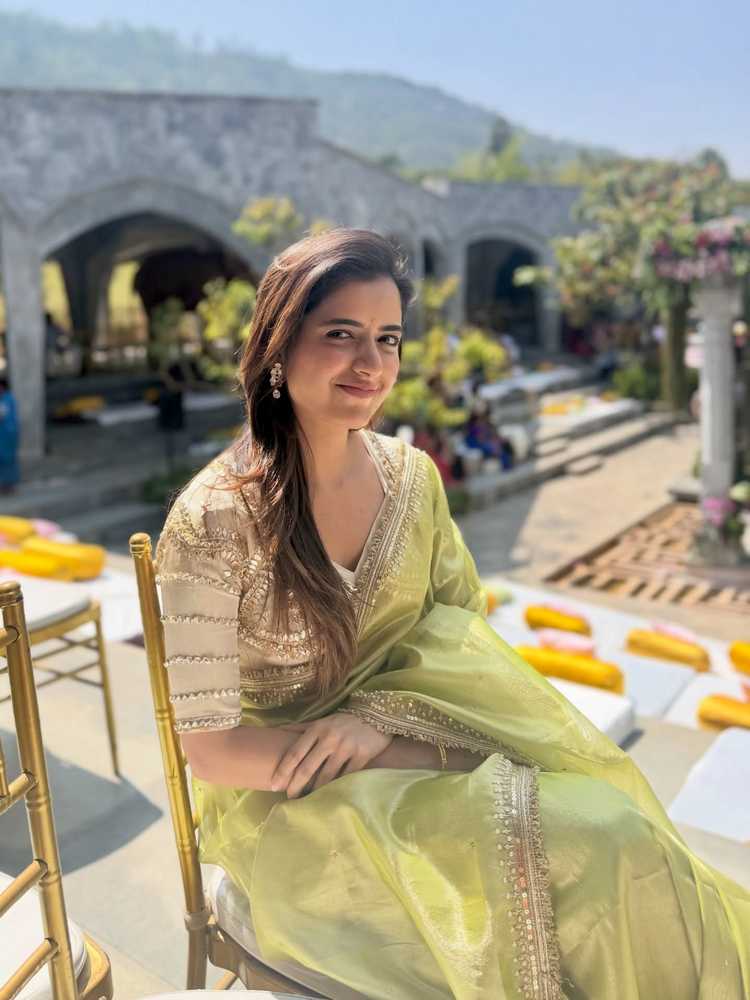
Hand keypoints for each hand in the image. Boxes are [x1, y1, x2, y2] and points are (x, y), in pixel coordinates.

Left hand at [270, 713, 392, 798]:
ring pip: (325, 776)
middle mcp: (330, 737)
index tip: (274, 785)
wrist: (377, 715)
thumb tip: (275, 729)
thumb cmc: (343, 722)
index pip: (295, 752)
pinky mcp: (362, 755)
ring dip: (314, 790)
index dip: (283, 770)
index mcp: (317, 728)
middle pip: (307, 767)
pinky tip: (329, 796)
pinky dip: (336, 787)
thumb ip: (300, 728)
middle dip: (295, 786)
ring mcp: (346, 747)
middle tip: (289, 798)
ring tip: (306, 800)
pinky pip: (346, 777)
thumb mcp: (321, 721)